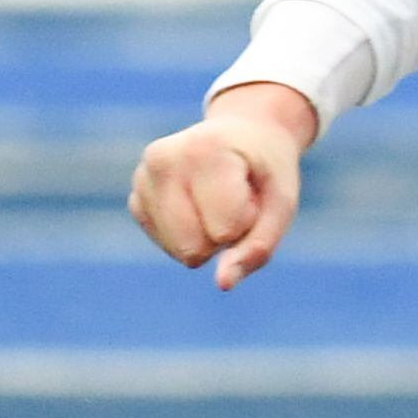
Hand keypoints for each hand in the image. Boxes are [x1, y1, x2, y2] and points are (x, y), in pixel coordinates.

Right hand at [127, 82, 317, 289]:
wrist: (244, 132)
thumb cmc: (266, 169)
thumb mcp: (281, 204)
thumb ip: (258, 247)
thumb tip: (222, 284)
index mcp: (203, 152)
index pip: (225, 231)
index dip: (248, 221)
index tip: (251, 189)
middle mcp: (162, 159)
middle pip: (194, 247)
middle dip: (224, 234)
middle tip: (235, 197)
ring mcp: (141, 178)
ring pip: (179, 250)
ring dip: (206, 236)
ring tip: (217, 198)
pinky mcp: (136, 197)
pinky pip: (167, 244)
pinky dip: (189, 234)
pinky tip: (197, 203)